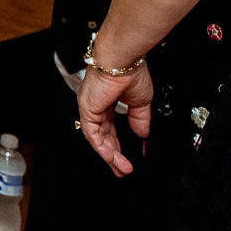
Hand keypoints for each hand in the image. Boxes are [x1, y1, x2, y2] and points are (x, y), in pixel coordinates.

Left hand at [78, 60, 153, 175]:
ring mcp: (90, 108)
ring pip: (98, 138)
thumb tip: (142, 135)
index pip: (111, 128)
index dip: (120, 144)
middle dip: (113, 155)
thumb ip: (139, 120)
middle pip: (103, 136)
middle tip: (122, 170)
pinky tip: (113, 158)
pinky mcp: (87, 110)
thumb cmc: (130, 72)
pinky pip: (93, 134)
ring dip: (110, 156)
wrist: (123, 60)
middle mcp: (96, 106)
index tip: (129, 157)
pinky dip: (103, 148)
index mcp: (108, 102)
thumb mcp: (141, 101)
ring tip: (122, 169)